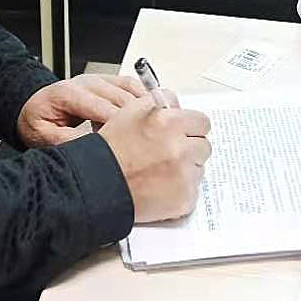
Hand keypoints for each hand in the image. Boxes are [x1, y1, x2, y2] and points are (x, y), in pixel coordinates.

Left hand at [16, 73, 147, 147]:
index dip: (122, 128)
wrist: (35, 104)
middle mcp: (87, 82)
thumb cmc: (39, 118)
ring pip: (132, 90)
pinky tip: (150, 116)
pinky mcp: (108, 81)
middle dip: (137, 121)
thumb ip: (65, 142)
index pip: (104, 109)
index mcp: (69, 94)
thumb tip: (89, 150)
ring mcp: (99, 80)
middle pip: (122, 99)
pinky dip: (144, 100)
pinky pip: (132, 86)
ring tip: (154, 132)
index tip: (133, 146)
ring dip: (145, 110)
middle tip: (148, 144)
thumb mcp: (42, 135)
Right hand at [98, 95, 211, 222]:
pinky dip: (180, 190)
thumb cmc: (110, 151)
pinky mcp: (184, 199)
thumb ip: (160, 102)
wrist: (97, 185)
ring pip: (198, 169)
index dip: (190, 127)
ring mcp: (184, 175)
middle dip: (190, 149)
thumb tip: (177, 104)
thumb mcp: (130, 112)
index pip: (201, 122)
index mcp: (169, 123)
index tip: (184, 133)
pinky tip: (160, 187)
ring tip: (160, 172)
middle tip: (169, 154)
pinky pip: (193, 191)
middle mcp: (179, 148)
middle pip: (203, 146)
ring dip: (185, 170)